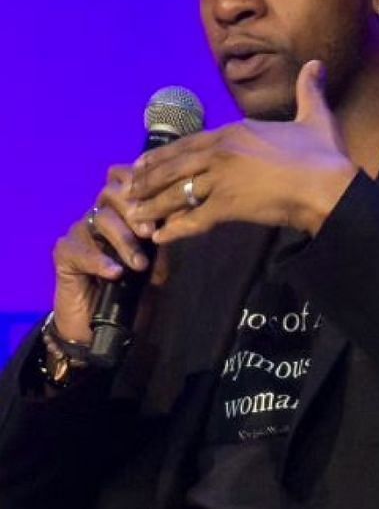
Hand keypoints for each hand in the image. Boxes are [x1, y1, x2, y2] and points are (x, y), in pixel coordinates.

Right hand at [50, 165, 150, 342]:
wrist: (105, 326)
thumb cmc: (135, 290)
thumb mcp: (158, 264)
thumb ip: (165, 240)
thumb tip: (183, 216)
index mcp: (124, 212)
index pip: (129, 183)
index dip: (144, 184)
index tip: (166, 198)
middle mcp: (101, 216)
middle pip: (112, 193)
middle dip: (135, 210)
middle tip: (151, 232)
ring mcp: (81, 233)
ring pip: (100, 219)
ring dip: (123, 240)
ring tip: (139, 264)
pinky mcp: (64, 254)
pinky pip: (79, 249)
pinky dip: (99, 260)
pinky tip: (114, 272)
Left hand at [127, 60, 358, 243]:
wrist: (329, 187)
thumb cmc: (324, 155)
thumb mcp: (316, 117)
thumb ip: (309, 91)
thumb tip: (316, 64)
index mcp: (236, 132)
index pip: (188, 143)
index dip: (163, 154)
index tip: (145, 161)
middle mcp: (221, 153)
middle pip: (174, 166)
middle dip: (147, 179)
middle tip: (128, 189)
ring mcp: (221, 180)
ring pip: (177, 192)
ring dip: (153, 205)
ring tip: (136, 215)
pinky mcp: (227, 206)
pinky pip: (193, 219)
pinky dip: (175, 228)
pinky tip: (161, 235)